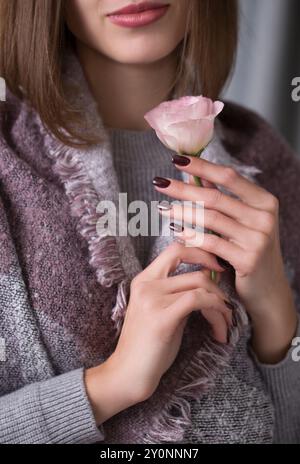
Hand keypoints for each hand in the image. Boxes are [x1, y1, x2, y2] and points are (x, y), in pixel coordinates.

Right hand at [85, 241, 231, 425]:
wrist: (128, 373)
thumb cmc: (148, 345)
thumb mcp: (162, 311)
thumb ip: (178, 293)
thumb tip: (208, 279)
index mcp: (144, 280)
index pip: (175, 249)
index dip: (201, 252)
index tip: (217, 267)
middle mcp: (146, 284)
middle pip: (195, 269)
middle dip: (219, 286)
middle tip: (228, 304)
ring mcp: (152, 299)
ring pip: (201, 285)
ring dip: (221, 305)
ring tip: (225, 324)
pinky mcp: (162, 318)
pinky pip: (198, 301)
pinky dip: (216, 312)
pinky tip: (220, 330)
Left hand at [154, 154, 297, 362]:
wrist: (268, 291)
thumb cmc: (251, 252)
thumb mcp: (243, 223)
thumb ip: (224, 199)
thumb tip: (199, 175)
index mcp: (265, 202)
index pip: (229, 177)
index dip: (202, 167)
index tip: (177, 160)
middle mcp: (264, 217)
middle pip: (216, 197)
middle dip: (184, 189)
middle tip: (160, 183)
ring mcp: (258, 239)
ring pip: (211, 219)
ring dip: (183, 212)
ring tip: (162, 207)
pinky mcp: (248, 259)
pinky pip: (212, 243)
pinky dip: (191, 236)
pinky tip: (175, 232)